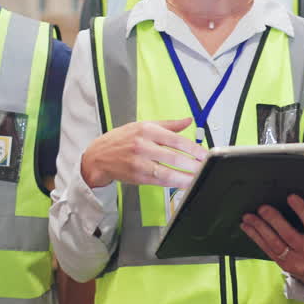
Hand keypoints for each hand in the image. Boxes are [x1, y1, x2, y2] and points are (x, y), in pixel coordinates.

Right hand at [79, 117, 207, 188]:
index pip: (175, 139)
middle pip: (173, 156)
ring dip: (185, 177)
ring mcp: (139, 162)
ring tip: (198, 178)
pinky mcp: (137, 176)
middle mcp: (143, 145)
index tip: (205, 154)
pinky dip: (173, 183)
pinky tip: (183, 183)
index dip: (193, 148)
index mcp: (147, 130)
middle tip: (205, 167)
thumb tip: (188, 120)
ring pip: (167, 172)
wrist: (98, 156)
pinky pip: (159, 181)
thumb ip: (168, 125)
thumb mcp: (143, 125)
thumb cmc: (121, 139)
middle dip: (193, 164)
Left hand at [241, 194, 303, 286]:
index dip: (301, 210)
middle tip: (263, 208)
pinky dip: (256, 238)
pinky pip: (268, 250)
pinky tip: (248, 228)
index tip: (290, 197)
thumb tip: (301, 197)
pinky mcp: (285, 266)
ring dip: (259, 229)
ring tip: (249, 217)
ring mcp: (297, 261)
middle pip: (289, 235)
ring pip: (275, 244)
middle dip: (274, 220)